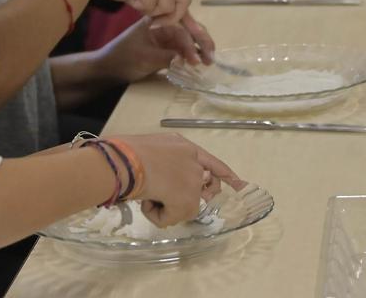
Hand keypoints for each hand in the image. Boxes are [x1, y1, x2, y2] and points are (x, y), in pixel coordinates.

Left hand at [98, 17, 216, 82]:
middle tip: (211, 58)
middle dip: (201, 42)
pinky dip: (189, 55)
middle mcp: (162, 26)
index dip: (191, 43)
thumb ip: (165, 57)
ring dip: (197, 49)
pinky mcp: (162, 48)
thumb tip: (185, 59)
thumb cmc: (122, 59)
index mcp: (156, 21)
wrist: (106, 68)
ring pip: (186, 40)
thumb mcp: (144, 58)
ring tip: (208, 61)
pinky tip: (196, 63)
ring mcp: (162, 37)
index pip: (180, 28)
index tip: (197, 60)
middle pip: (187, 30)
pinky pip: (180, 49)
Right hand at [112, 133, 243, 225]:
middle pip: (203, 188)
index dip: (226, 175)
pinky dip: (158, 216)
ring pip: (184, 206)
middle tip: (164, 195)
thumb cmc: (127, 151)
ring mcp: (194, 181)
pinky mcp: (188, 200)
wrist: (126, 161)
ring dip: (165, 206)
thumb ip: (164, 160)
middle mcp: (195, 163)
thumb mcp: (152, 148)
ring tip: (146, 194)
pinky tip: (147, 201)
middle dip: (189, 196)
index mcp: (185, 146)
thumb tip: (155, 174)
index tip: (240, 185)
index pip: (213, 163)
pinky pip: (172, 218)